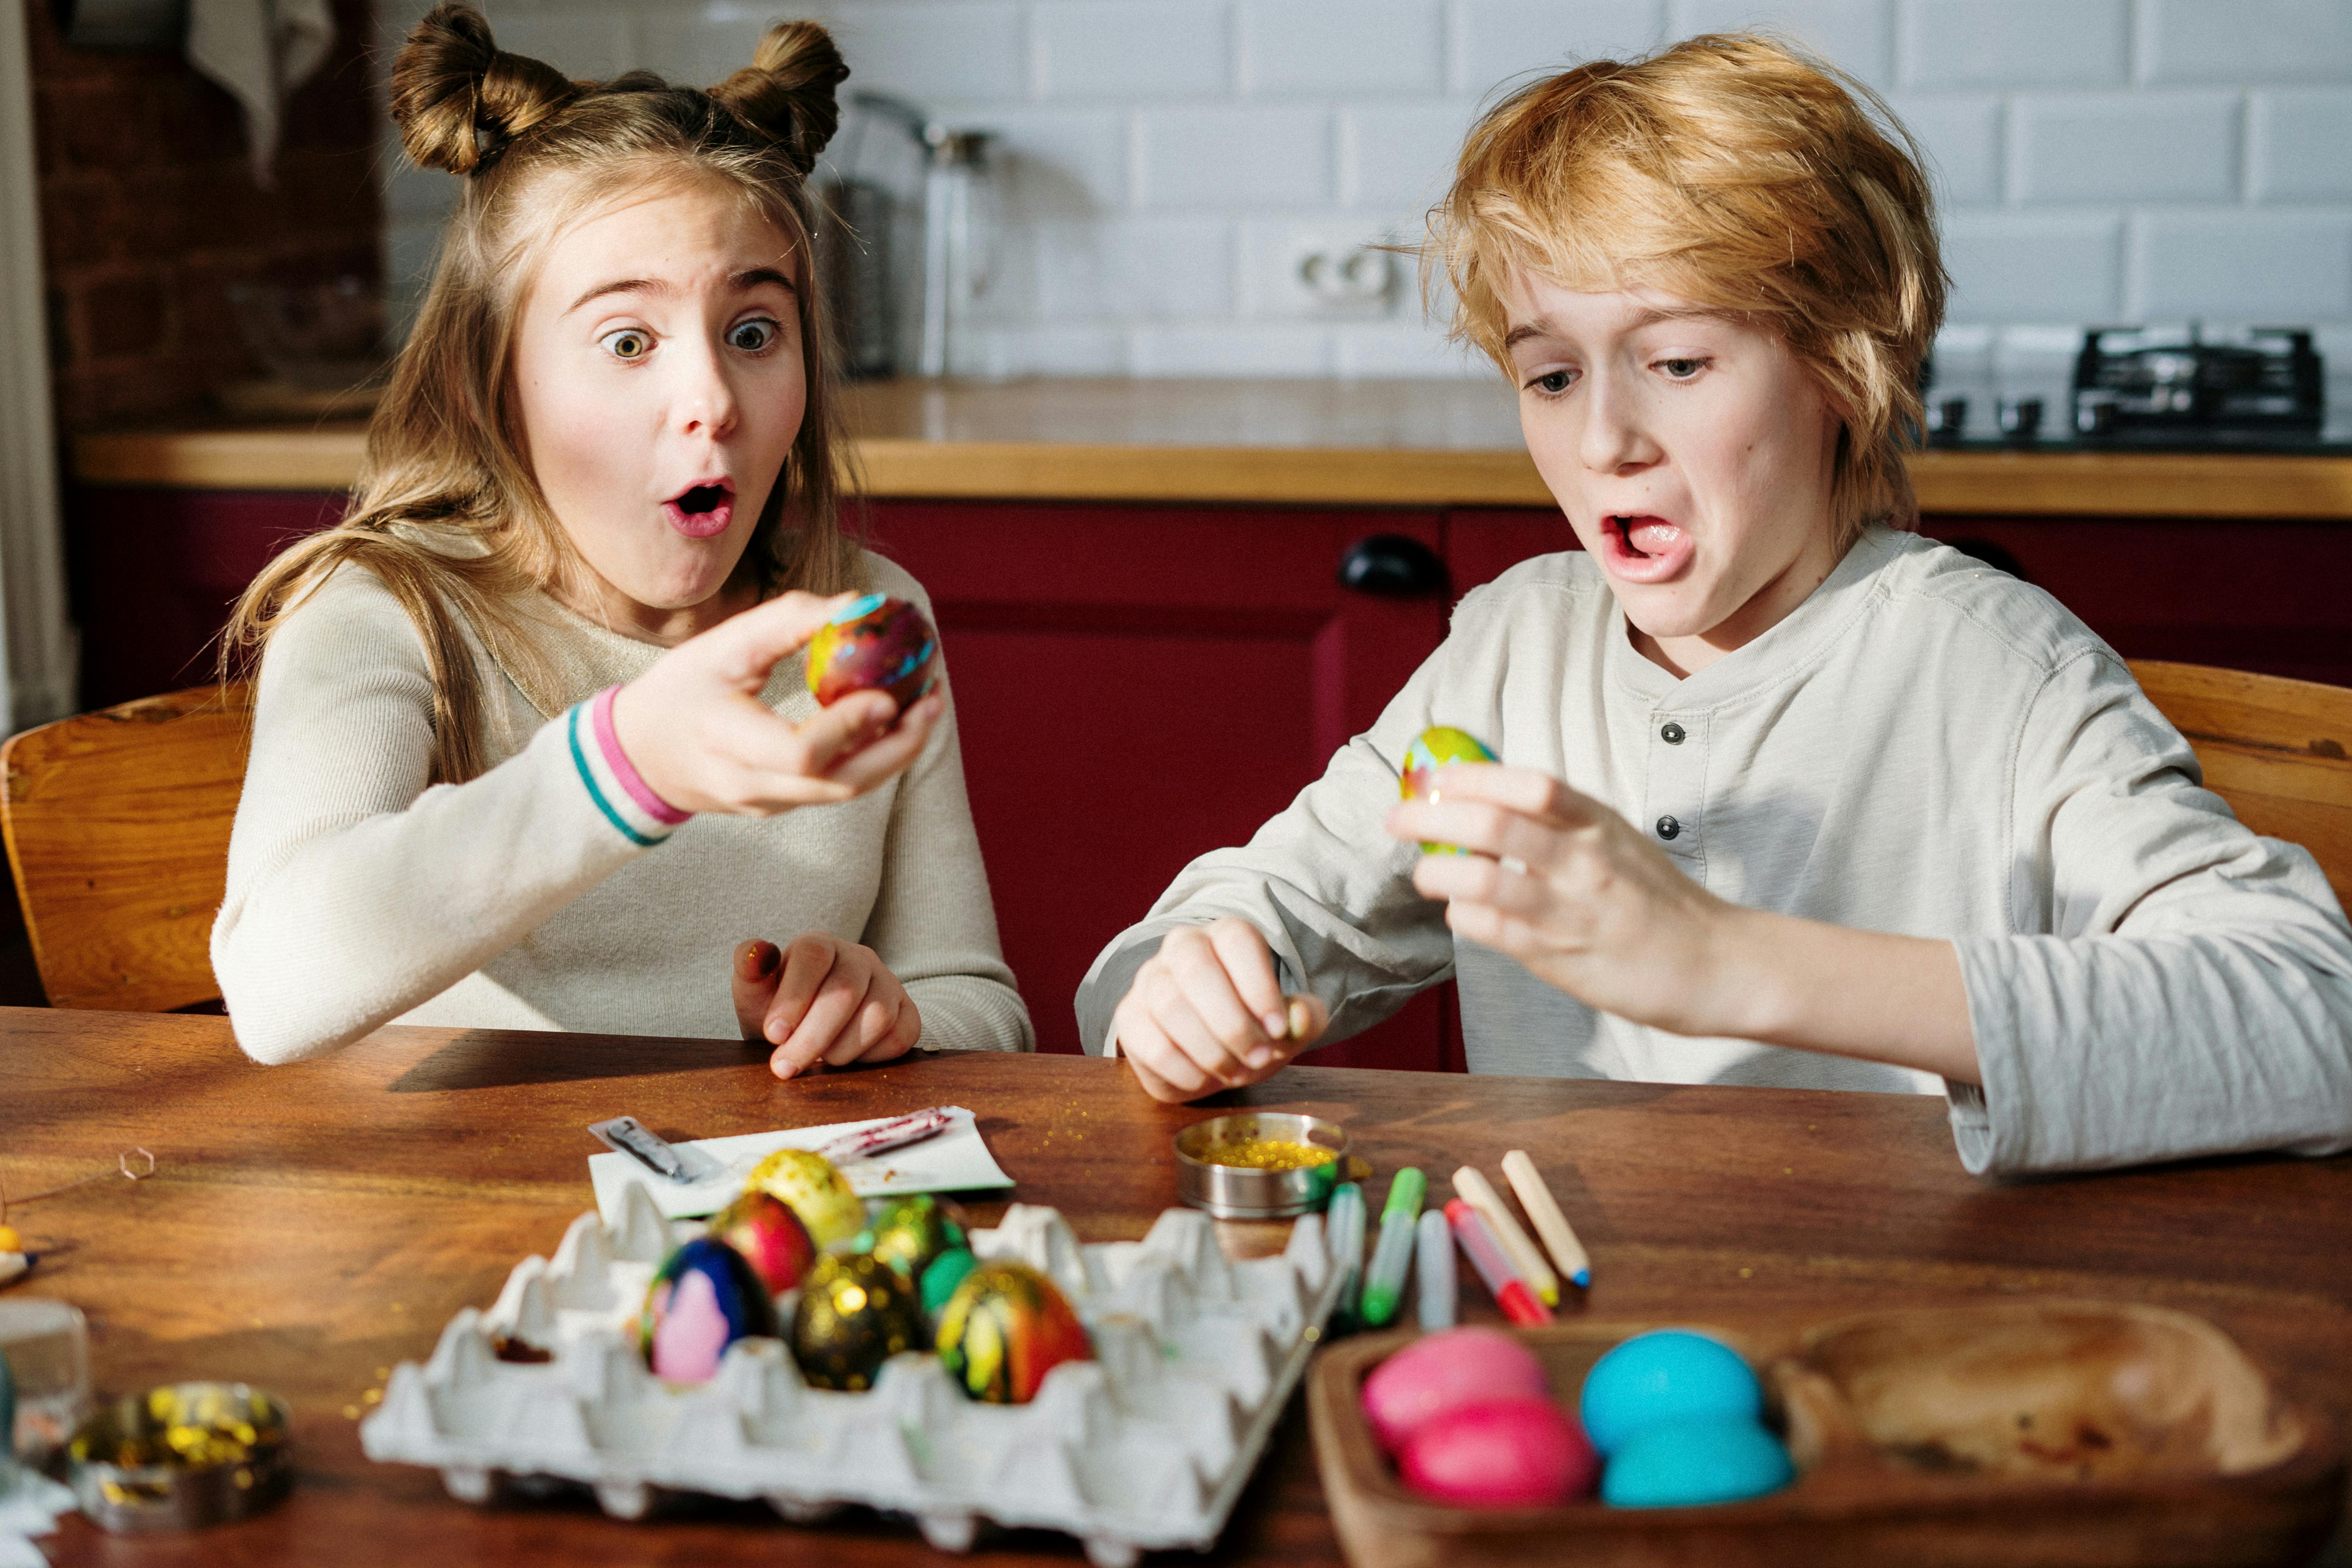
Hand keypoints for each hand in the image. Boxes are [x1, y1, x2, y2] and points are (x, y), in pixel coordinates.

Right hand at [611, 591, 944, 816]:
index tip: (889, 694)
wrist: (640, 755)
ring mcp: (767, 804)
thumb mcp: (721, 644)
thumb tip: (859, 604)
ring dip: (895, 751)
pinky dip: (872, 756)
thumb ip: (787, 622)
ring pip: (846, 791)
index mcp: (726, 742)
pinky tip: (894, 722)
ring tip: (927, 706)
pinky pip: (835, 787)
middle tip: (933, 698)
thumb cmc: (680, 690)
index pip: (800, 754)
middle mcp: (749, 785)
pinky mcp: (781, 807)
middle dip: (898, 745)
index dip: (851, 726)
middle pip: (840, 784)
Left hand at [732, 934, 921, 1079]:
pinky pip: (900, 1037)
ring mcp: (888, 984)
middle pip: (845, 991)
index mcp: (820, 945)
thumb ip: (749, 971)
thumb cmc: (781, 1012)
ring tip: (819, 1060)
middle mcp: (859, 958)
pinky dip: (871, 1056)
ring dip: (841, 1049)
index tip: (773, 1034)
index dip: (794, 997)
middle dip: (811, 1037)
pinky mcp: (907, 1012)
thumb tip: (757, 953)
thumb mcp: (754, 993)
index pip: (813, 956)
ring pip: (878, 1015)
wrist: (809, 1032)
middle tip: (785, 1067)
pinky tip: (847, 1058)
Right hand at [1109, 918, 1327, 1102]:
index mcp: (1226, 935)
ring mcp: (1149, 979)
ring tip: (1235, 1072)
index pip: (1237, 941)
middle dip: (1233, 1024)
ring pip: (1169, 1005)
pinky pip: (1150, 1042)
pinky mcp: (1129, 1017)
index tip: (1279, 1029)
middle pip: (1198, 970)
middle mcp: (1182, 946)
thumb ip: (1304, 1017)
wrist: (1208, 1051)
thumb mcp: (1288, 1023)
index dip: (1260, 986)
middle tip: (1259, 1057)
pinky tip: (1203, 1079)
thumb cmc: (1251, 1025)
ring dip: (1210, 1049)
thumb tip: (1297, 1018)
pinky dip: (1183, 1069)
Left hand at [1385, 763, 1747, 1038]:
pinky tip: (1462, 911)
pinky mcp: (1561, 957)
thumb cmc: (1655, 899)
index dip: (1471, 776)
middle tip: (1398, 819)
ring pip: (1482, 879)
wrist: (1716, 964)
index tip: (1432, 777)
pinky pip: (1492, 931)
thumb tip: (1483, 799)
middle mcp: (1585, 861)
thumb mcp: (1616, 840)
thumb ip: (1559, 822)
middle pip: (1493, 824)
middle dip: (1431, 817)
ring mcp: (1572, 910)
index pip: (1529, 784)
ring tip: (1424, 872)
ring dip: (1436, 872)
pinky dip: (1463, 916)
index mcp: (1599, 823)